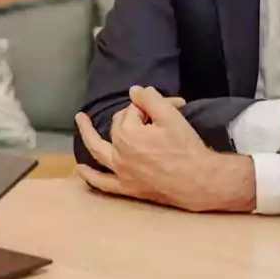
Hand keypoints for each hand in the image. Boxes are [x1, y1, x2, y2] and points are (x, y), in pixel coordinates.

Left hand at [75, 86, 254, 212]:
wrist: (198, 181)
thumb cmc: (186, 148)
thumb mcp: (171, 116)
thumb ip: (150, 99)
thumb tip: (134, 90)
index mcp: (127, 133)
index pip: (134, 110)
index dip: (152, 105)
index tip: (173, 106)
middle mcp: (118, 153)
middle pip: (119, 124)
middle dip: (135, 115)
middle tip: (158, 115)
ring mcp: (121, 172)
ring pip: (98, 150)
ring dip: (87, 134)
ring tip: (80, 120)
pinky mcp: (127, 187)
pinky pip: (103, 183)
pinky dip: (90, 176)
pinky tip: (81, 170)